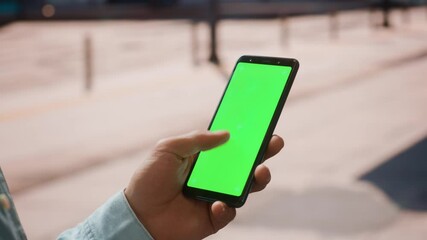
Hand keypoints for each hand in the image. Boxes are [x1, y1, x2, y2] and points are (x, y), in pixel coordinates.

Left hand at [125, 130, 283, 239]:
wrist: (138, 215)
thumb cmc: (149, 179)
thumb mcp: (168, 149)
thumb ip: (196, 139)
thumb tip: (225, 133)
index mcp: (203, 158)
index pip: (230, 145)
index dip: (246, 136)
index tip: (262, 124)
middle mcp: (213, 176)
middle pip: (244, 164)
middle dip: (263, 153)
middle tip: (274, 142)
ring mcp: (215, 196)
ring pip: (245, 187)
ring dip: (257, 178)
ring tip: (260, 171)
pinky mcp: (213, 217)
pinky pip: (229, 211)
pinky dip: (226, 207)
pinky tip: (217, 203)